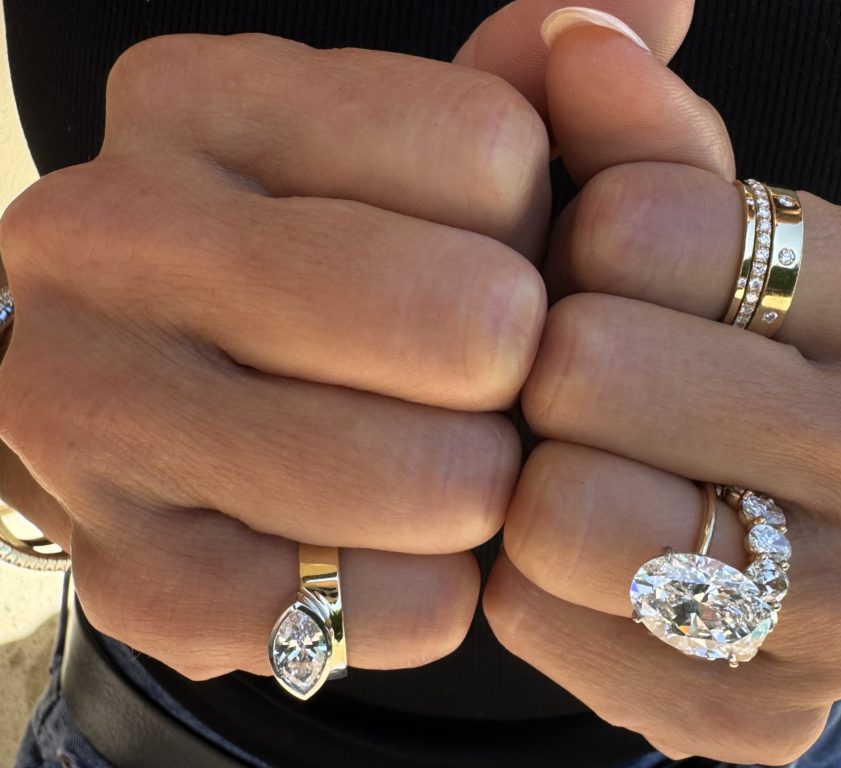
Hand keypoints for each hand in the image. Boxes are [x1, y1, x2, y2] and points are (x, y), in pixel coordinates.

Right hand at [0, 32, 550, 678]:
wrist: (181, 420)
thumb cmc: (339, 271)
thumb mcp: (426, 155)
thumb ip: (534, 81)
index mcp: (194, 97)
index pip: (496, 154)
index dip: (532, 231)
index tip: (476, 254)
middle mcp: (102, 237)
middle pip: (470, 322)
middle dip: (517, 370)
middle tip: (474, 383)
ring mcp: (85, 414)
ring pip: (434, 478)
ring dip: (481, 488)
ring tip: (436, 465)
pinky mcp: (132, 580)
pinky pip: (384, 609)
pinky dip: (429, 593)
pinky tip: (384, 547)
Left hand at [482, 14, 840, 763]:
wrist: (794, 535)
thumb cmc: (717, 355)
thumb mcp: (686, 224)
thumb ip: (634, 124)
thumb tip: (576, 33)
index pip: (653, 219)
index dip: (575, 241)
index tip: (594, 274)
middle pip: (596, 367)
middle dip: (540, 364)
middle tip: (560, 384)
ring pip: (570, 513)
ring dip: (522, 477)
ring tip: (560, 469)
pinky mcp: (768, 720)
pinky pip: (548, 626)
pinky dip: (523, 586)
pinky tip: (570, 562)